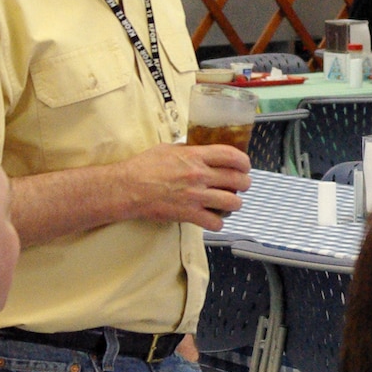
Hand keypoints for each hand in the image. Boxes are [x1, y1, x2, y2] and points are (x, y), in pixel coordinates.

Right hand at [121, 143, 251, 230]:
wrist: (127, 188)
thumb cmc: (142, 167)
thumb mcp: (167, 148)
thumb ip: (188, 149)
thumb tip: (200, 149)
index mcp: (195, 156)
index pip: (232, 156)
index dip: (244, 162)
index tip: (244, 166)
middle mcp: (199, 175)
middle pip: (238, 180)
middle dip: (244, 183)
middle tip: (241, 185)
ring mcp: (195, 196)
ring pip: (233, 202)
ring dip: (235, 204)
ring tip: (229, 203)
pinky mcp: (189, 214)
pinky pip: (215, 223)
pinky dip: (217, 222)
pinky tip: (213, 218)